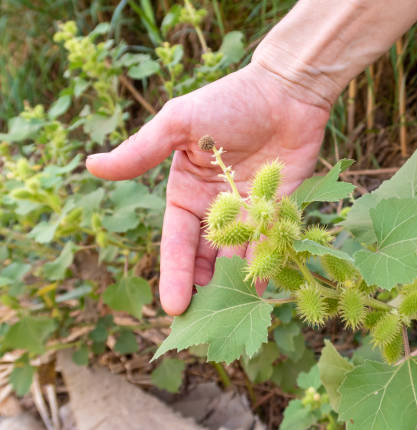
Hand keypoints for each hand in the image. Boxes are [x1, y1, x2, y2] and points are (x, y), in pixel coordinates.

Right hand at [86, 63, 329, 314]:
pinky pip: (273, 242)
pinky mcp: (281, 208)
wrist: (284, 91)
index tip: (174, 307)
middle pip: (207, 257)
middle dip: (204, 288)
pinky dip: (269, 264)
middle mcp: (217, 208)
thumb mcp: (179, 124)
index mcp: (188, 193)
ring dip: (235, 284)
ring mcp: (249, 210)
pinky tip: (267, 290)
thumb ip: (142, 151)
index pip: (177, 242)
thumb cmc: (228, 102)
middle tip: (204, 322)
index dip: (175, 274)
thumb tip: (92, 166)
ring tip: (234, 314)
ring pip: (239, 256)